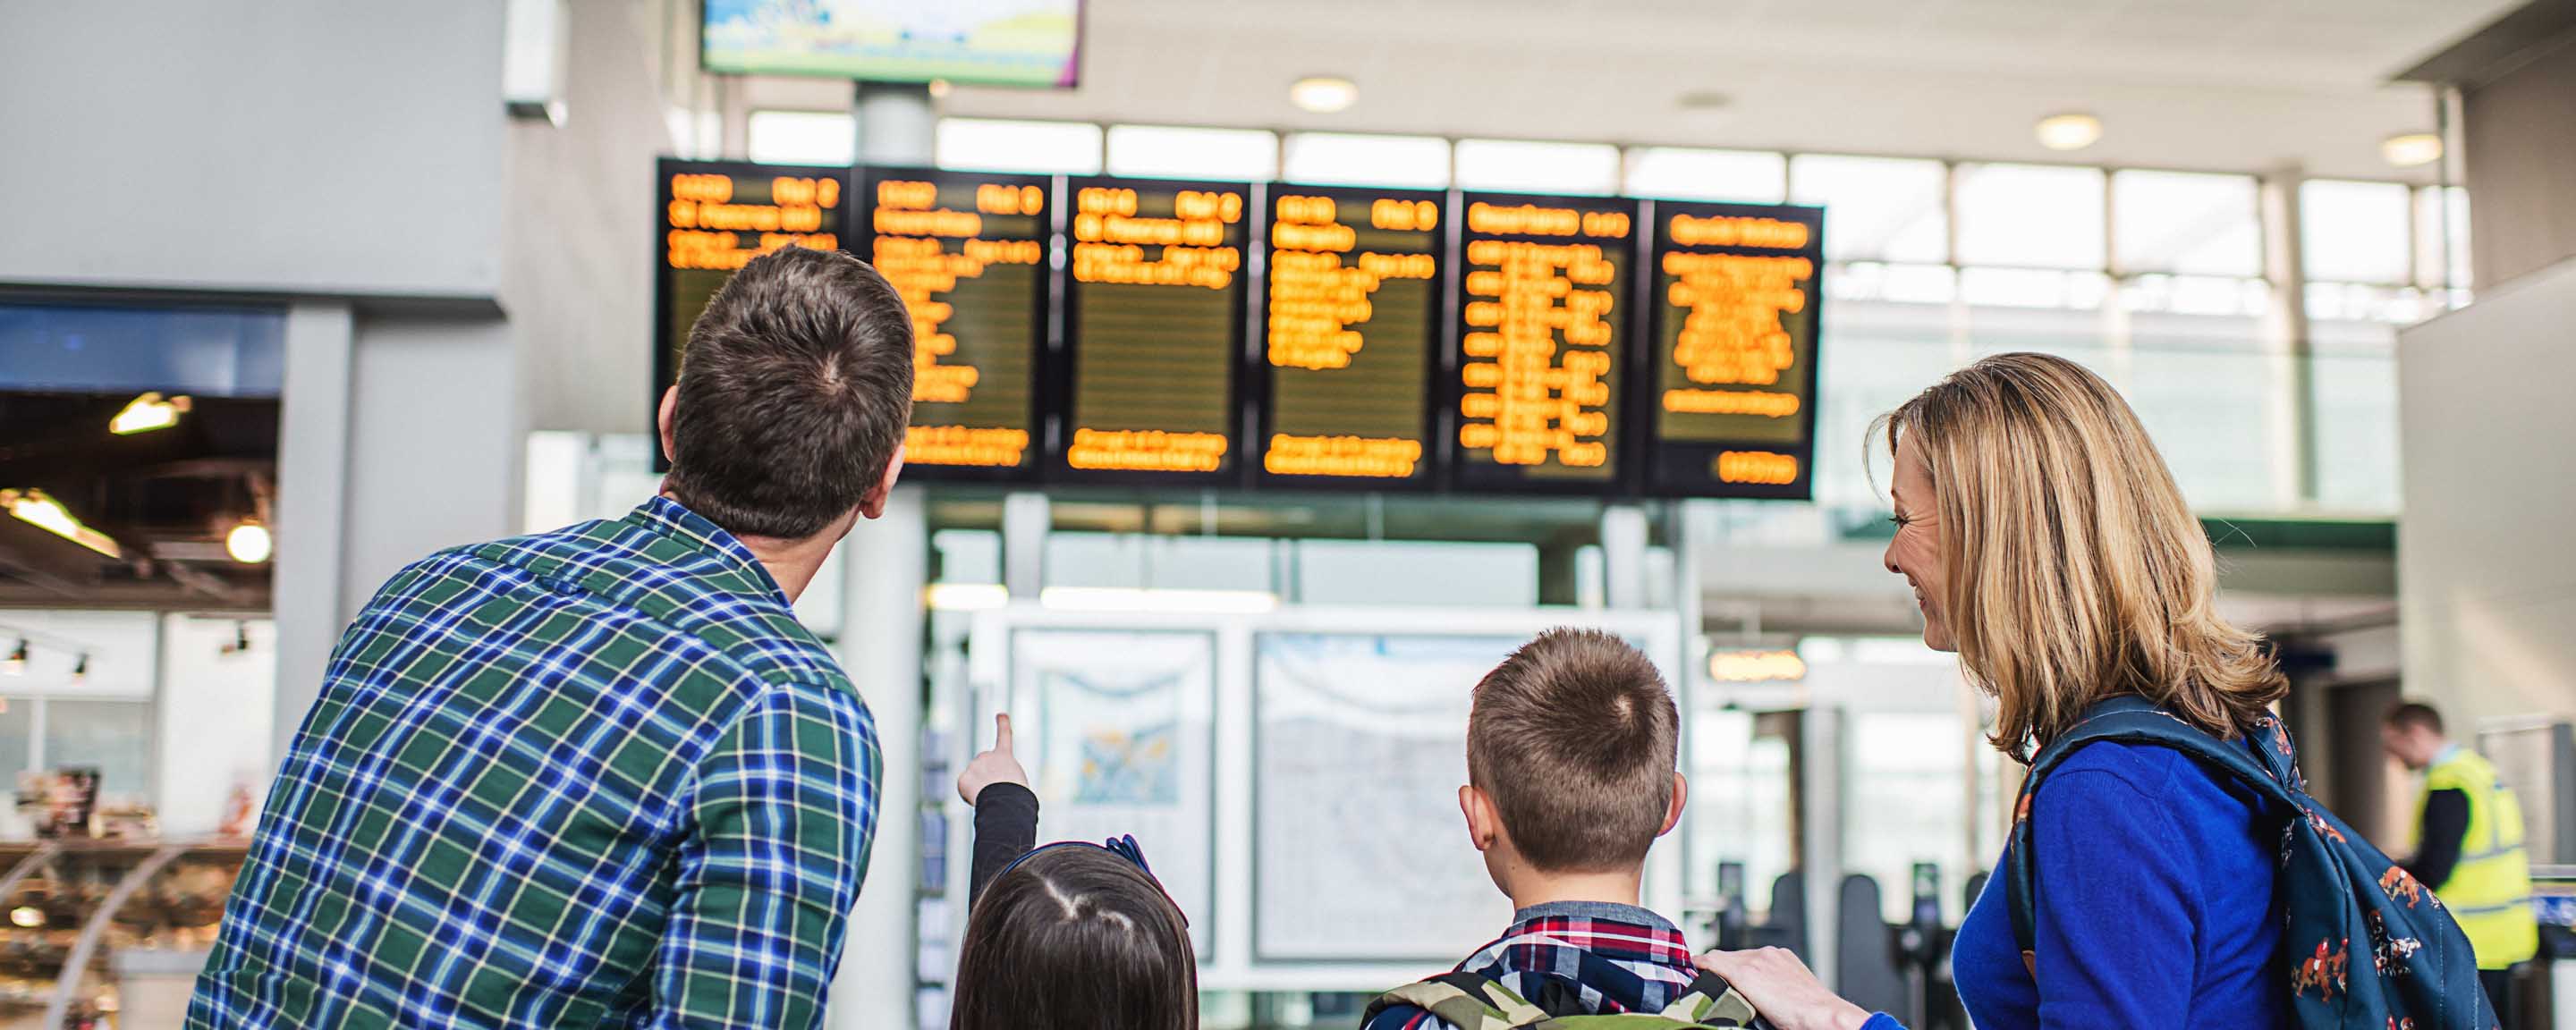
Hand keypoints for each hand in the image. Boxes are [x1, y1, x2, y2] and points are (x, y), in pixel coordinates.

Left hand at [957, 713, 1028, 805]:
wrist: (1004, 800)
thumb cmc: (1016, 796)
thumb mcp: (1015, 781)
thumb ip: (1001, 776)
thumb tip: (984, 785)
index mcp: (1004, 756)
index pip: (1004, 736)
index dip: (1003, 725)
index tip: (1001, 715)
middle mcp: (987, 756)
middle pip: (983, 766)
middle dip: (986, 776)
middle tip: (996, 788)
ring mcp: (974, 766)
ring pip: (974, 779)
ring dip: (980, 788)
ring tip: (990, 795)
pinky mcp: (963, 778)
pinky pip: (965, 789)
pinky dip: (970, 795)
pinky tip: (978, 798)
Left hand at [1695, 948, 1875, 1029]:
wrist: (1823, 1015)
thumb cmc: (1813, 1013)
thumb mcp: (1794, 993)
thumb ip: (1776, 989)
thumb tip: (1764, 1001)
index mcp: (1782, 958)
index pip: (1748, 958)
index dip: (1733, 967)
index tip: (1724, 976)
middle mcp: (1769, 954)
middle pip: (1734, 956)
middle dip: (1724, 969)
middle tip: (1713, 982)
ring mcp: (1756, 960)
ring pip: (1724, 959)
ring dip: (1716, 970)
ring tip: (1704, 980)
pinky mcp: (1745, 972)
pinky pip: (1715, 962)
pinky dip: (1705, 965)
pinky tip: (1696, 968)